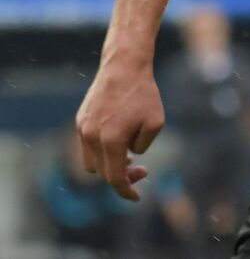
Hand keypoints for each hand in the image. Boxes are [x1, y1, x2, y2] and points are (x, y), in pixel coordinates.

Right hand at [75, 59, 161, 201]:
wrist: (124, 66)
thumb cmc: (144, 94)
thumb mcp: (155, 123)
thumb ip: (141, 146)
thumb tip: (128, 156)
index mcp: (110, 140)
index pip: (114, 178)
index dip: (126, 191)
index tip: (137, 197)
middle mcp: (91, 137)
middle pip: (102, 172)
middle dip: (121, 177)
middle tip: (142, 171)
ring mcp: (82, 128)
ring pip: (91, 162)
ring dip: (108, 166)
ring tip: (128, 159)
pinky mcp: (80, 120)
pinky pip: (88, 145)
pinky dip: (101, 151)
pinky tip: (118, 143)